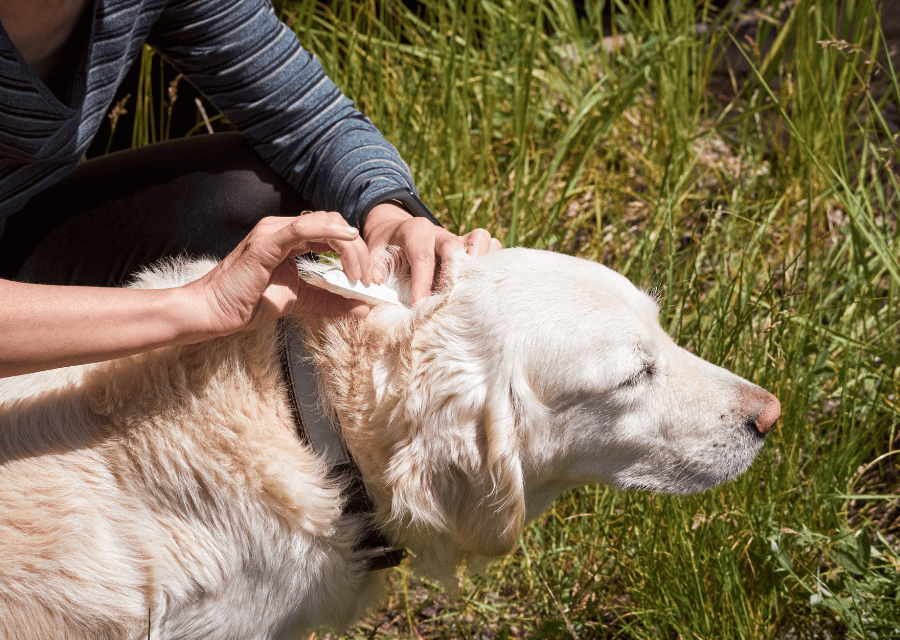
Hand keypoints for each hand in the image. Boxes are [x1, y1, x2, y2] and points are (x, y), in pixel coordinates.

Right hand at [182, 211, 373, 339]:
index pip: (332, 233)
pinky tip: (347, 240)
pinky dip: (328, 231)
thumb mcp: (300, 301)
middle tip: (370, 280)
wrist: (212, 313)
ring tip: (359, 276)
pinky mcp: (265, 243)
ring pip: (324, 224)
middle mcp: (281, 229)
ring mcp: (272, 232)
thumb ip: (330, 302)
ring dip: (350, 248)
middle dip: (358, 251)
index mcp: (289, 239)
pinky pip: (301, 228)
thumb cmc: (248, 304)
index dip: (356, 252)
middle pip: (334, 226)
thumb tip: (364, 308)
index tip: (370, 280)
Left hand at [363, 203, 501, 303]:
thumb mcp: (372, 253)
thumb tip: (375, 288)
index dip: (422, 284)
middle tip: (449, 300)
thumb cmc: (386, 247)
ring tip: (472, 290)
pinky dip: (492, 263)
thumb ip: (373, 268)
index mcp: (415, 231)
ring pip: (481, 239)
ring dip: (479, 264)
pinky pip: (492, 246)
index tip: (418, 308)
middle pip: (455, 246)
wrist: (397, 231)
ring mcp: (459, 238)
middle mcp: (440, 232)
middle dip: (454, 274)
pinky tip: (482, 285)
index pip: (423, 257)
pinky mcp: (471, 246)